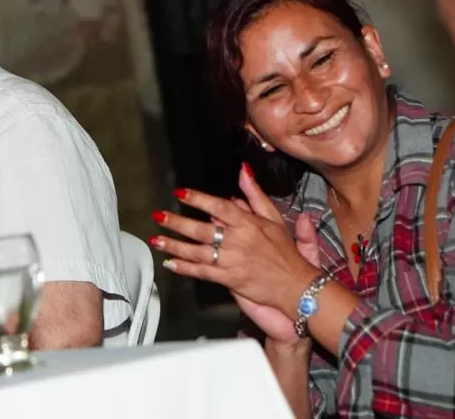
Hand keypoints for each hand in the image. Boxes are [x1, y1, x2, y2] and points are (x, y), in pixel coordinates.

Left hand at [151, 164, 319, 319]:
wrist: (297, 285)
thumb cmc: (284, 251)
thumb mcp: (274, 218)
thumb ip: (255, 194)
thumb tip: (243, 170)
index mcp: (248, 224)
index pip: (219, 207)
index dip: (198, 199)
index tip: (180, 193)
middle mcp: (238, 241)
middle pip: (202, 230)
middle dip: (177, 222)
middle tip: (159, 216)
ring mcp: (232, 261)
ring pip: (197, 251)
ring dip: (174, 245)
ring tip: (156, 239)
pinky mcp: (230, 279)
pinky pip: (203, 272)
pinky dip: (185, 268)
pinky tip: (170, 263)